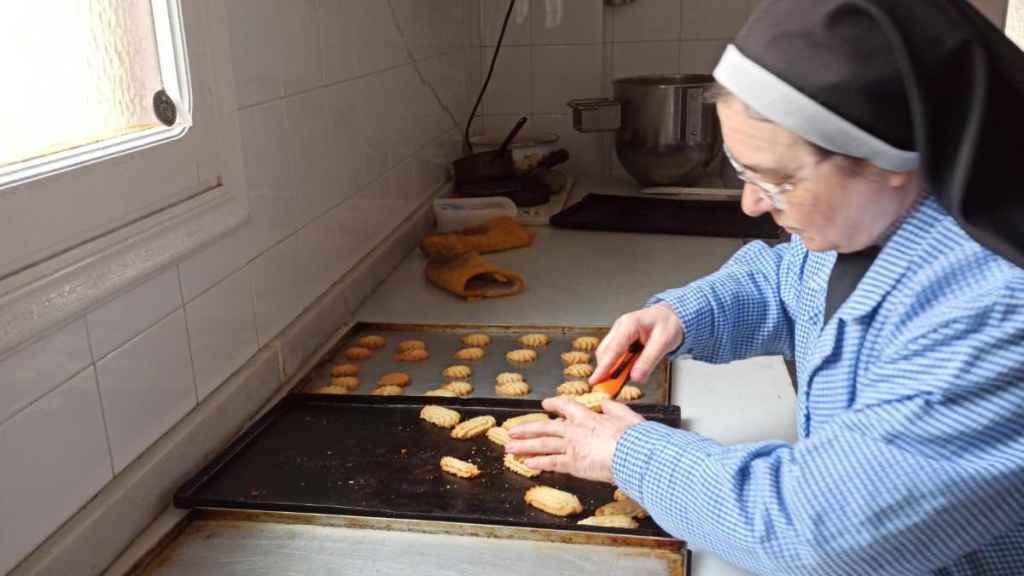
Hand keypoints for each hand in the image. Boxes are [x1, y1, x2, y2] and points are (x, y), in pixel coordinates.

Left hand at [505, 396, 644, 482]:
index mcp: (588, 417)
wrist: (633, 454)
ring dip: (524, 446)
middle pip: (545, 427)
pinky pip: (551, 462)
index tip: (544, 404)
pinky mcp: (572, 464)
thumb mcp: (626, 415)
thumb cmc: (633, 437)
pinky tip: (527, 464)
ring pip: (542, 444)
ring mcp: (571, 447)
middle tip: (512, 431)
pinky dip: (538, 463)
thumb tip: (605, 401)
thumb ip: (613, 407)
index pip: (566, 406)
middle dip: (527, 429)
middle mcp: (575, 430)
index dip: (554, 404)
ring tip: (510, 448)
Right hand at [590, 302, 682, 383]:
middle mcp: (620, 327)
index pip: (613, 348)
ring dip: (611, 368)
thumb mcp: (664, 342)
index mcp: (630, 324)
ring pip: (606, 354)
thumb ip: (649, 360)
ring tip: (620, 380)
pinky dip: (617, 365)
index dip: (603, 366)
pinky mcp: (619, 340)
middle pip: (604, 352)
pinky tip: (625, 371)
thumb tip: (636, 377)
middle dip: (605, 370)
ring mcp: (618, 333)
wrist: (670, 315)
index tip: (595, 380)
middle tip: (610, 387)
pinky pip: (613, 355)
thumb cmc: (668, 324)